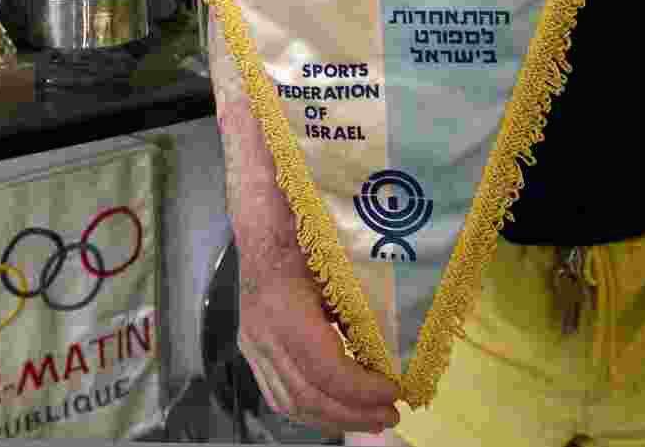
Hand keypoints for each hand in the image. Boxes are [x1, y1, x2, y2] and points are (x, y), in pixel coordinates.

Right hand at [237, 244, 401, 435]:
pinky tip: (337, 410)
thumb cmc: (306, 235)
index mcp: (286, 310)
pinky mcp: (250, 351)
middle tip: (391, 415)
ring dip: (334, 419)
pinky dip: (311, 410)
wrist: (263, 226)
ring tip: (370, 419)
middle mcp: (263, 335)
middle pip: (307, 396)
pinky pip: (278, 395)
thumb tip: (388, 352)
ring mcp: (252, 346)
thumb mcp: (337, 266)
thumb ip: (356, 308)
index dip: (361, 389)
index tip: (394, 391)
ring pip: (290, 403)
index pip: (324, 369)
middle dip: (353, 413)